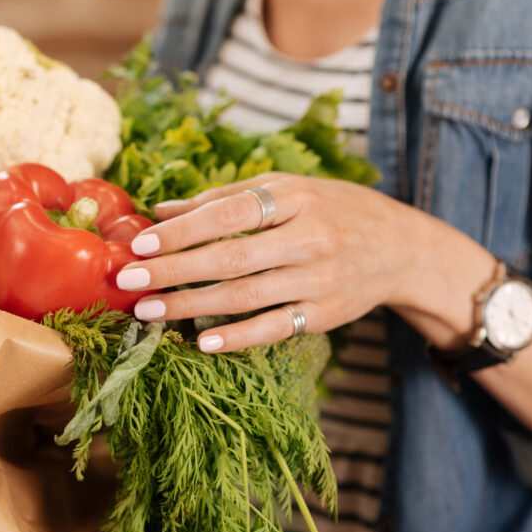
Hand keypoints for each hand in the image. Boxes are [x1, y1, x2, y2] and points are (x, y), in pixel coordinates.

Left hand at [115, 172, 480, 353]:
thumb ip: (224, 198)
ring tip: (148, 311)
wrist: (402, 248)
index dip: (183, 230)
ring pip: (246, 297)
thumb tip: (161, 209)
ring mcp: (320, 281)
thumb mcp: (287, 190)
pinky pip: (276, 329)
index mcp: (297, 199)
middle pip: (232, 258)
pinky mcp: (326, 316)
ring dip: (192, 307)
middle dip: (175, 271)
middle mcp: (310, 239)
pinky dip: (239, 338)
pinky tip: (202, 342)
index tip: (141, 243)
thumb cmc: (331, 209)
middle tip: (129, 281)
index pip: (230, 213)